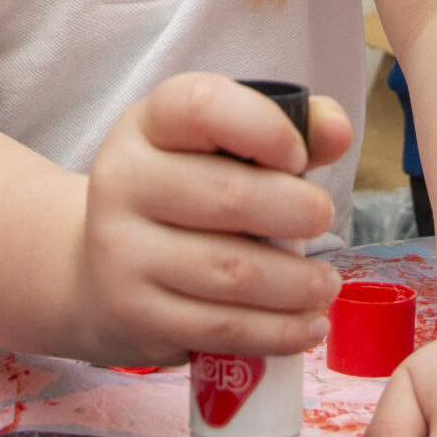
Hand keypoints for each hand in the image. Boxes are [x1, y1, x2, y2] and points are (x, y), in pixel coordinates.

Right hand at [76, 73, 351, 364]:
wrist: (99, 269)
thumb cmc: (184, 196)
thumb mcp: (221, 146)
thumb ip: (289, 128)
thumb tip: (337, 132)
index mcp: (148, 124)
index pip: (201, 106)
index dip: (263, 127)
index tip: (299, 155)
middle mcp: (123, 180)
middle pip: (229, 196)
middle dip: (298, 211)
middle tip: (324, 220)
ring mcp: (122, 251)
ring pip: (232, 272)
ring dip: (298, 284)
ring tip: (325, 284)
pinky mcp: (135, 313)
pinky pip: (222, 327)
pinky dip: (279, 331)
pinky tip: (308, 326)